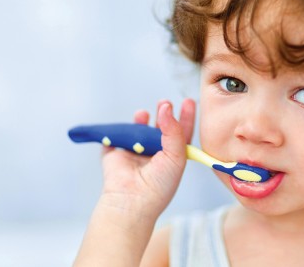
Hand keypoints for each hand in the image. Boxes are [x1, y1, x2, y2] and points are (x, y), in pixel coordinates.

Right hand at [98, 99, 195, 219]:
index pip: (181, 133)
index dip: (185, 117)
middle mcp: (154, 155)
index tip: (188, 101)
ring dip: (141, 120)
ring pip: (138, 130)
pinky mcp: (115, 155)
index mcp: (172, 158)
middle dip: (162, 114)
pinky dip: (117, 131)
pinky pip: (115, 138)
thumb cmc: (160, 185)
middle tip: (163, 102)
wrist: (133, 201)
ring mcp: (134, 155)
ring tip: (142, 114)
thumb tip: (166, 107)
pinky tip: (125, 127)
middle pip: (159, 128)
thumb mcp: (176, 157)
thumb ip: (174, 130)